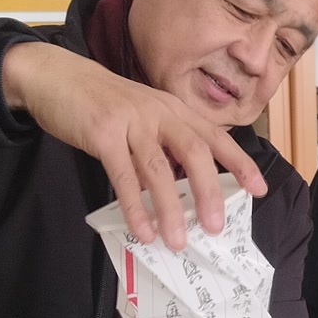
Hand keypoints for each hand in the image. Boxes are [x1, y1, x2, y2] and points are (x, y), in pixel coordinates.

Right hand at [2, 42, 265, 248]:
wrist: (57, 76)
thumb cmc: (104, 103)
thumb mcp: (144, 113)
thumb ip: (166, 141)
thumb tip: (188, 187)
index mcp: (174, 109)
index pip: (215, 137)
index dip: (240, 163)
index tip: (259, 190)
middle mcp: (159, 113)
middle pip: (194, 152)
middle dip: (209, 191)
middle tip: (214, 227)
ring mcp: (131, 122)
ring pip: (159, 169)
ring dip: (170, 208)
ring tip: (177, 241)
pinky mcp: (102, 134)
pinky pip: (123, 176)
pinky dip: (135, 207)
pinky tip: (143, 230)